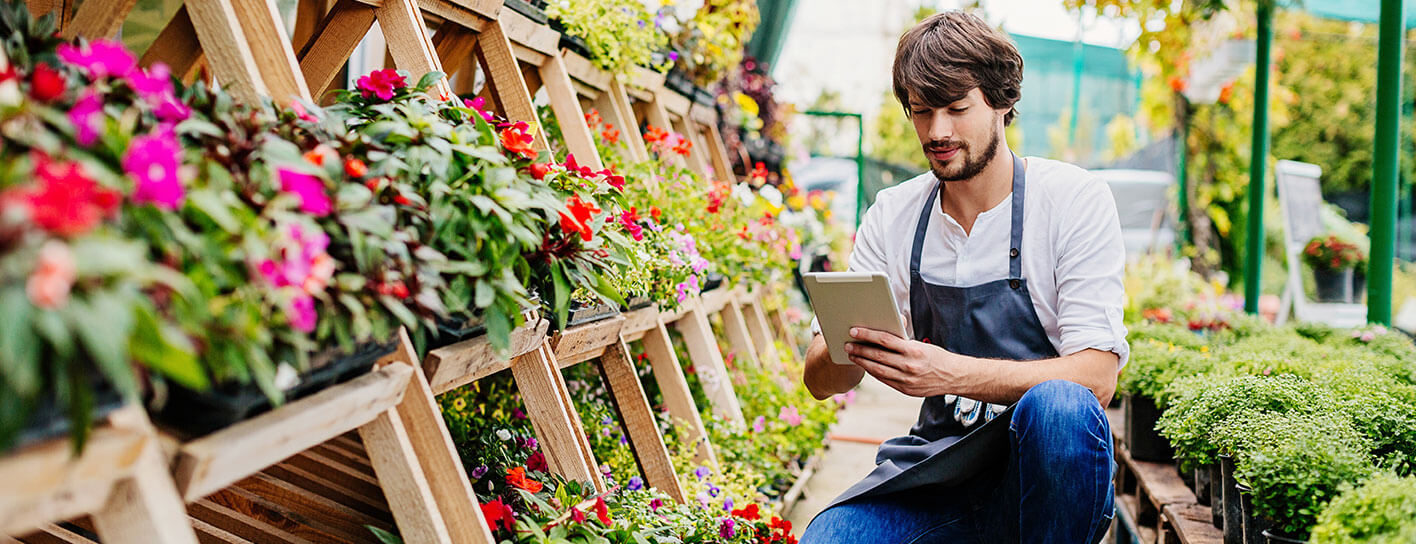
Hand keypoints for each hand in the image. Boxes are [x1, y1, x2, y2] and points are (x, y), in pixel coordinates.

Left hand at [844, 327, 970, 397]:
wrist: (954, 377)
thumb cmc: (936, 357)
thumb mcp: (921, 345)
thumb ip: (902, 341)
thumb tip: (884, 332)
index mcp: (913, 350)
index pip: (885, 340)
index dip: (867, 335)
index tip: (854, 331)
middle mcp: (909, 366)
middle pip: (877, 356)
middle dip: (859, 349)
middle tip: (847, 344)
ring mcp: (906, 380)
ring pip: (878, 370)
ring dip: (862, 362)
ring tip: (852, 355)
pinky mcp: (905, 390)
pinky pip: (884, 380)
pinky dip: (873, 372)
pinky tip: (866, 366)